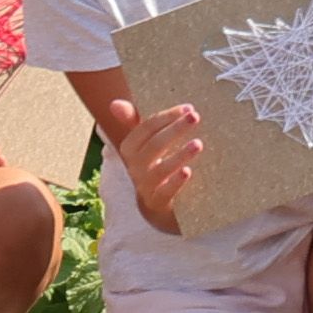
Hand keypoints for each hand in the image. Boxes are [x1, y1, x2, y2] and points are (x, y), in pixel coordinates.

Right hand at [121, 99, 207, 235]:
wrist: (157, 208)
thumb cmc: (153, 167)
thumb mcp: (145, 145)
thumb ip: (135, 122)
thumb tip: (115, 103)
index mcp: (130, 150)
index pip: (144, 129)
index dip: (165, 117)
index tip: (188, 108)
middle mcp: (134, 168)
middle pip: (153, 146)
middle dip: (174, 130)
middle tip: (195, 117)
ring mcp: (145, 187)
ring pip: (159, 169)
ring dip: (179, 155)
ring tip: (198, 144)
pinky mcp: (157, 204)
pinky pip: (164, 192)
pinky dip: (175, 182)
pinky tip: (188, 172)